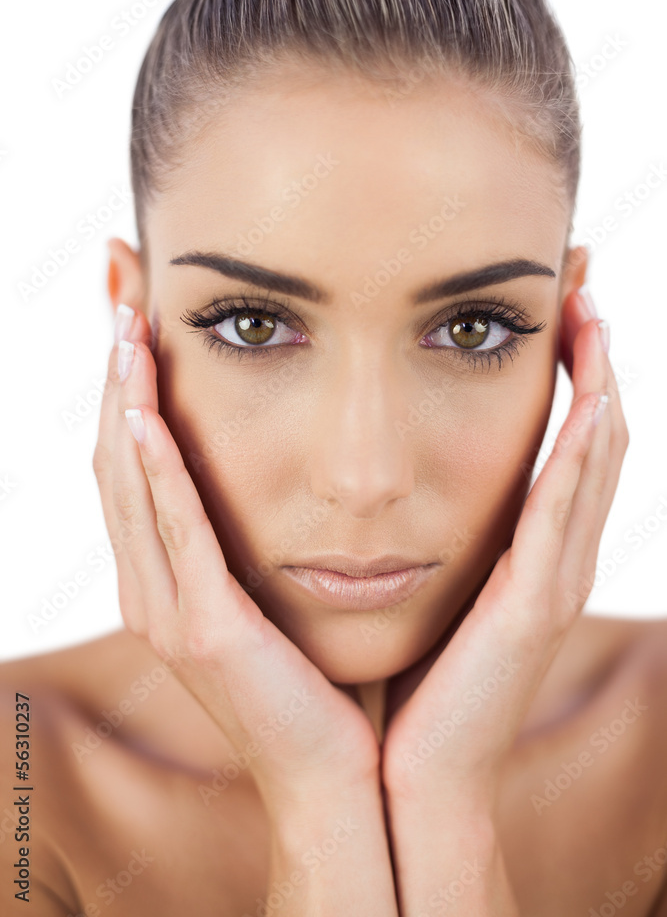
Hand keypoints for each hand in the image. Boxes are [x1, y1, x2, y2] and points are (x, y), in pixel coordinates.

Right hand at [92, 303, 380, 815]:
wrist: (336, 773)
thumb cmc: (316, 679)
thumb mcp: (272, 594)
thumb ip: (253, 537)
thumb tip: (274, 470)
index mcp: (166, 579)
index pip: (131, 463)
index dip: (127, 387)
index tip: (136, 314)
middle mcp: (150, 590)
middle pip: (116, 459)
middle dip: (116, 373)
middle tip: (120, 290)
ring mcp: (167, 611)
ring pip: (131, 484)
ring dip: (127, 402)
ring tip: (128, 327)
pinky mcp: (202, 629)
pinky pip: (173, 533)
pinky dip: (155, 471)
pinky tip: (148, 414)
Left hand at [378, 286, 626, 912]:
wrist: (405, 770)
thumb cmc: (406, 676)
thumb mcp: (423, 582)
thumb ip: (427, 525)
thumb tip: (388, 469)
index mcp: (527, 549)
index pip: (565, 441)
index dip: (573, 371)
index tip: (557, 302)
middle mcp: (554, 556)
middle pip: (594, 435)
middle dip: (595, 357)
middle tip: (585, 280)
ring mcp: (555, 579)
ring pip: (595, 460)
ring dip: (598, 383)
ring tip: (589, 312)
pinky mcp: (537, 604)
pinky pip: (567, 510)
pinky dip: (582, 451)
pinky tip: (586, 395)